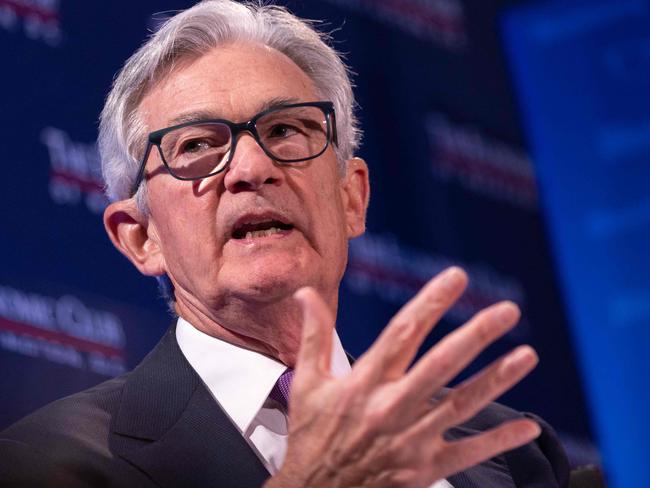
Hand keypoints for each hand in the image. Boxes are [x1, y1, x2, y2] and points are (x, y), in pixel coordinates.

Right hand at [266, 267, 540, 487]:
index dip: (431, 303)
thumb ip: (313, 335)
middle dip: (476, 335)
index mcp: (364, 383)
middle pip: (441, 364)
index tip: (455, 279)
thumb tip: (306, 295)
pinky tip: (527, 427)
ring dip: (498, 379)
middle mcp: (392, 407)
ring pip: (463, 405)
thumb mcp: (306, 384)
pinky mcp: (424, 469)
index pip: (403, 333)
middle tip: (507, 311)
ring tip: (527, 355)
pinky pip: (468, 453)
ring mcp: (412, 439)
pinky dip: (499, 440)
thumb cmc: (313, 439)